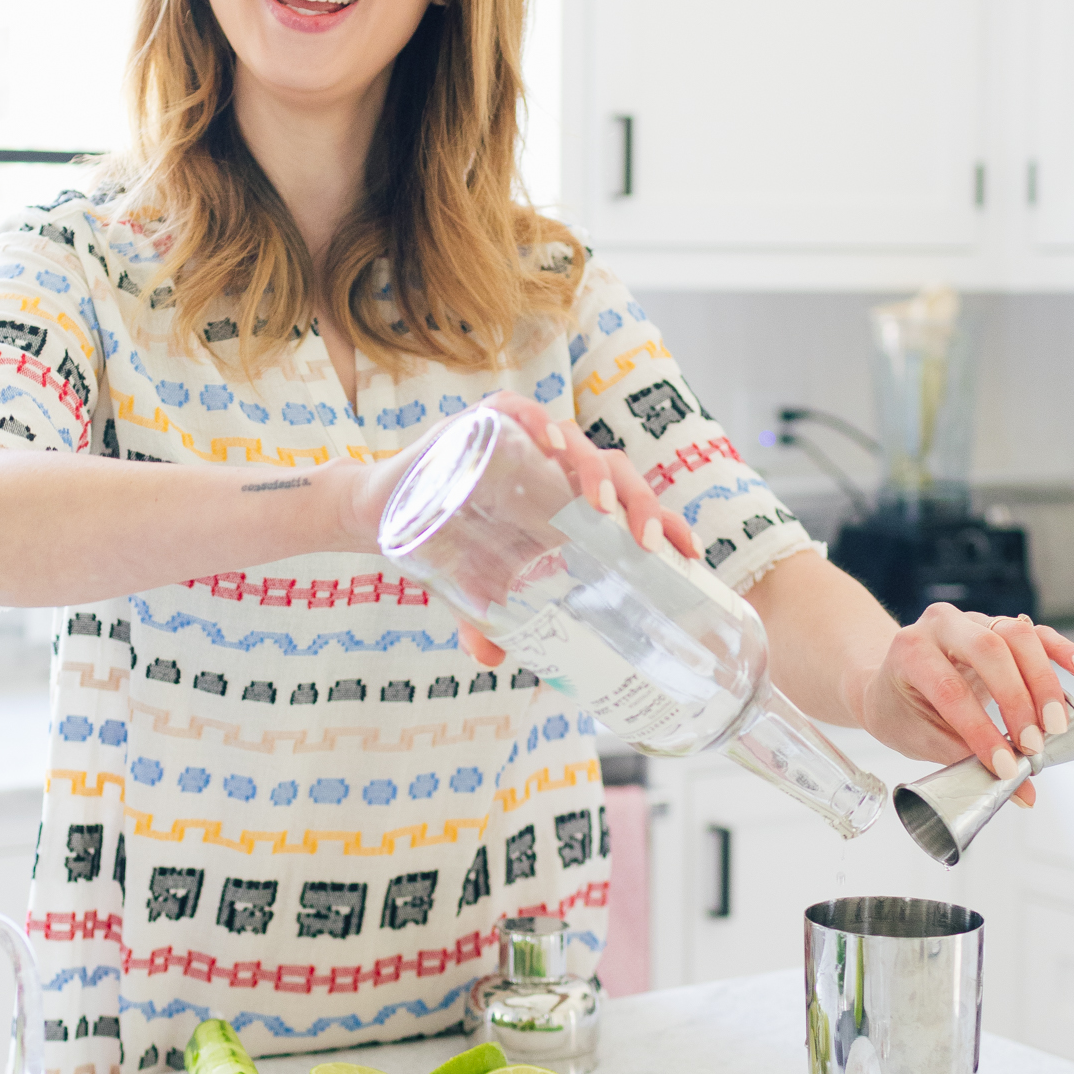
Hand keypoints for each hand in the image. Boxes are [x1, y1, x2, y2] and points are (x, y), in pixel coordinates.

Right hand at [342, 390, 701, 664]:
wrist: (384, 508)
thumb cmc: (446, 543)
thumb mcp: (473, 588)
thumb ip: (486, 623)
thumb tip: (494, 662)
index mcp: (568, 502)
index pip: (631, 504)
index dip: (664, 522)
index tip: (689, 551)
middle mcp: (555, 467)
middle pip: (617, 473)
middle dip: (640, 503)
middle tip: (645, 542)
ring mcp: (523, 440)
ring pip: (578, 442)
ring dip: (594, 470)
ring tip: (601, 505)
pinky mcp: (486, 422)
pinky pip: (520, 412)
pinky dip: (538, 423)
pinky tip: (550, 445)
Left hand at [853, 607, 1073, 804]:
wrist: (888, 683)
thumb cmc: (901, 710)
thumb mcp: (922, 738)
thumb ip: (970, 762)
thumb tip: (1023, 794)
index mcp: (909, 652)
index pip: (951, 689)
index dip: (980, 730)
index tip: (1005, 766)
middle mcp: (939, 625)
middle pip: (989, 650)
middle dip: (1017, 700)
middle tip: (1033, 745)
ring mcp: (971, 620)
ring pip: (1016, 635)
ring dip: (1043, 682)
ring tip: (1055, 725)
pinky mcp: (997, 626)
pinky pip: (1035, 632)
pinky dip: (1060, 649)